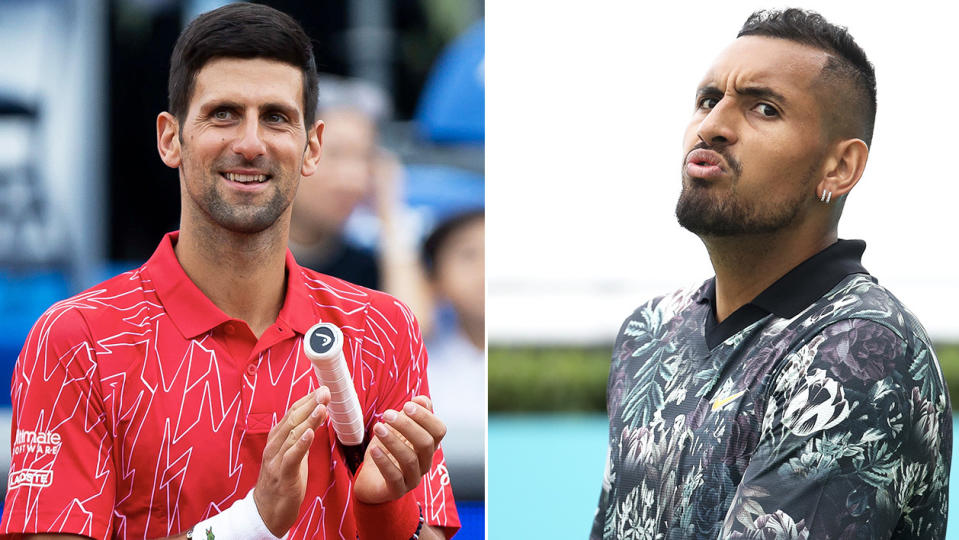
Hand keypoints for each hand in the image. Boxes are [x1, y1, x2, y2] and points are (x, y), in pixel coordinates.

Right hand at [253, 387, 330, 536]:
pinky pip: (292, 457)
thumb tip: (318, 413)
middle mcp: (274, 446)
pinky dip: (301, 444)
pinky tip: (311, 433)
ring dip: (308, 420)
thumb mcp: (295, 453)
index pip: (292, 413)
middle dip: (310, 404)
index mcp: (277, 438)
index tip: (323, 389)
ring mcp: (276, 460)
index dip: (308, 400)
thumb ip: (303, 434)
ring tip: (322, 407)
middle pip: (292, 420)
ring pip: (292, 435)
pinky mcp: (283, 475)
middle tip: (325, 392)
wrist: (266, 511)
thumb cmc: (283, 479)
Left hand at [354, 395, 446, 503]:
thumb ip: (412, 414)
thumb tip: (421, 399)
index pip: (439, 430)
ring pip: (410, 460)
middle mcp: (425, 463)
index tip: (406, 405)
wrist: (371, 480)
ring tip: (377, 427)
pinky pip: (394, 477)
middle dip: (407, 426)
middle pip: (426, 443)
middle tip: (387, 414)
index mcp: (428, 446)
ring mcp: (412, 479)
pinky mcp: (397, 491)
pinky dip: (384, 462)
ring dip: (393, 441)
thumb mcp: (398, 428)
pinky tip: (374, 449)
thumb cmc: (387, 450)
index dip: (425, 417)